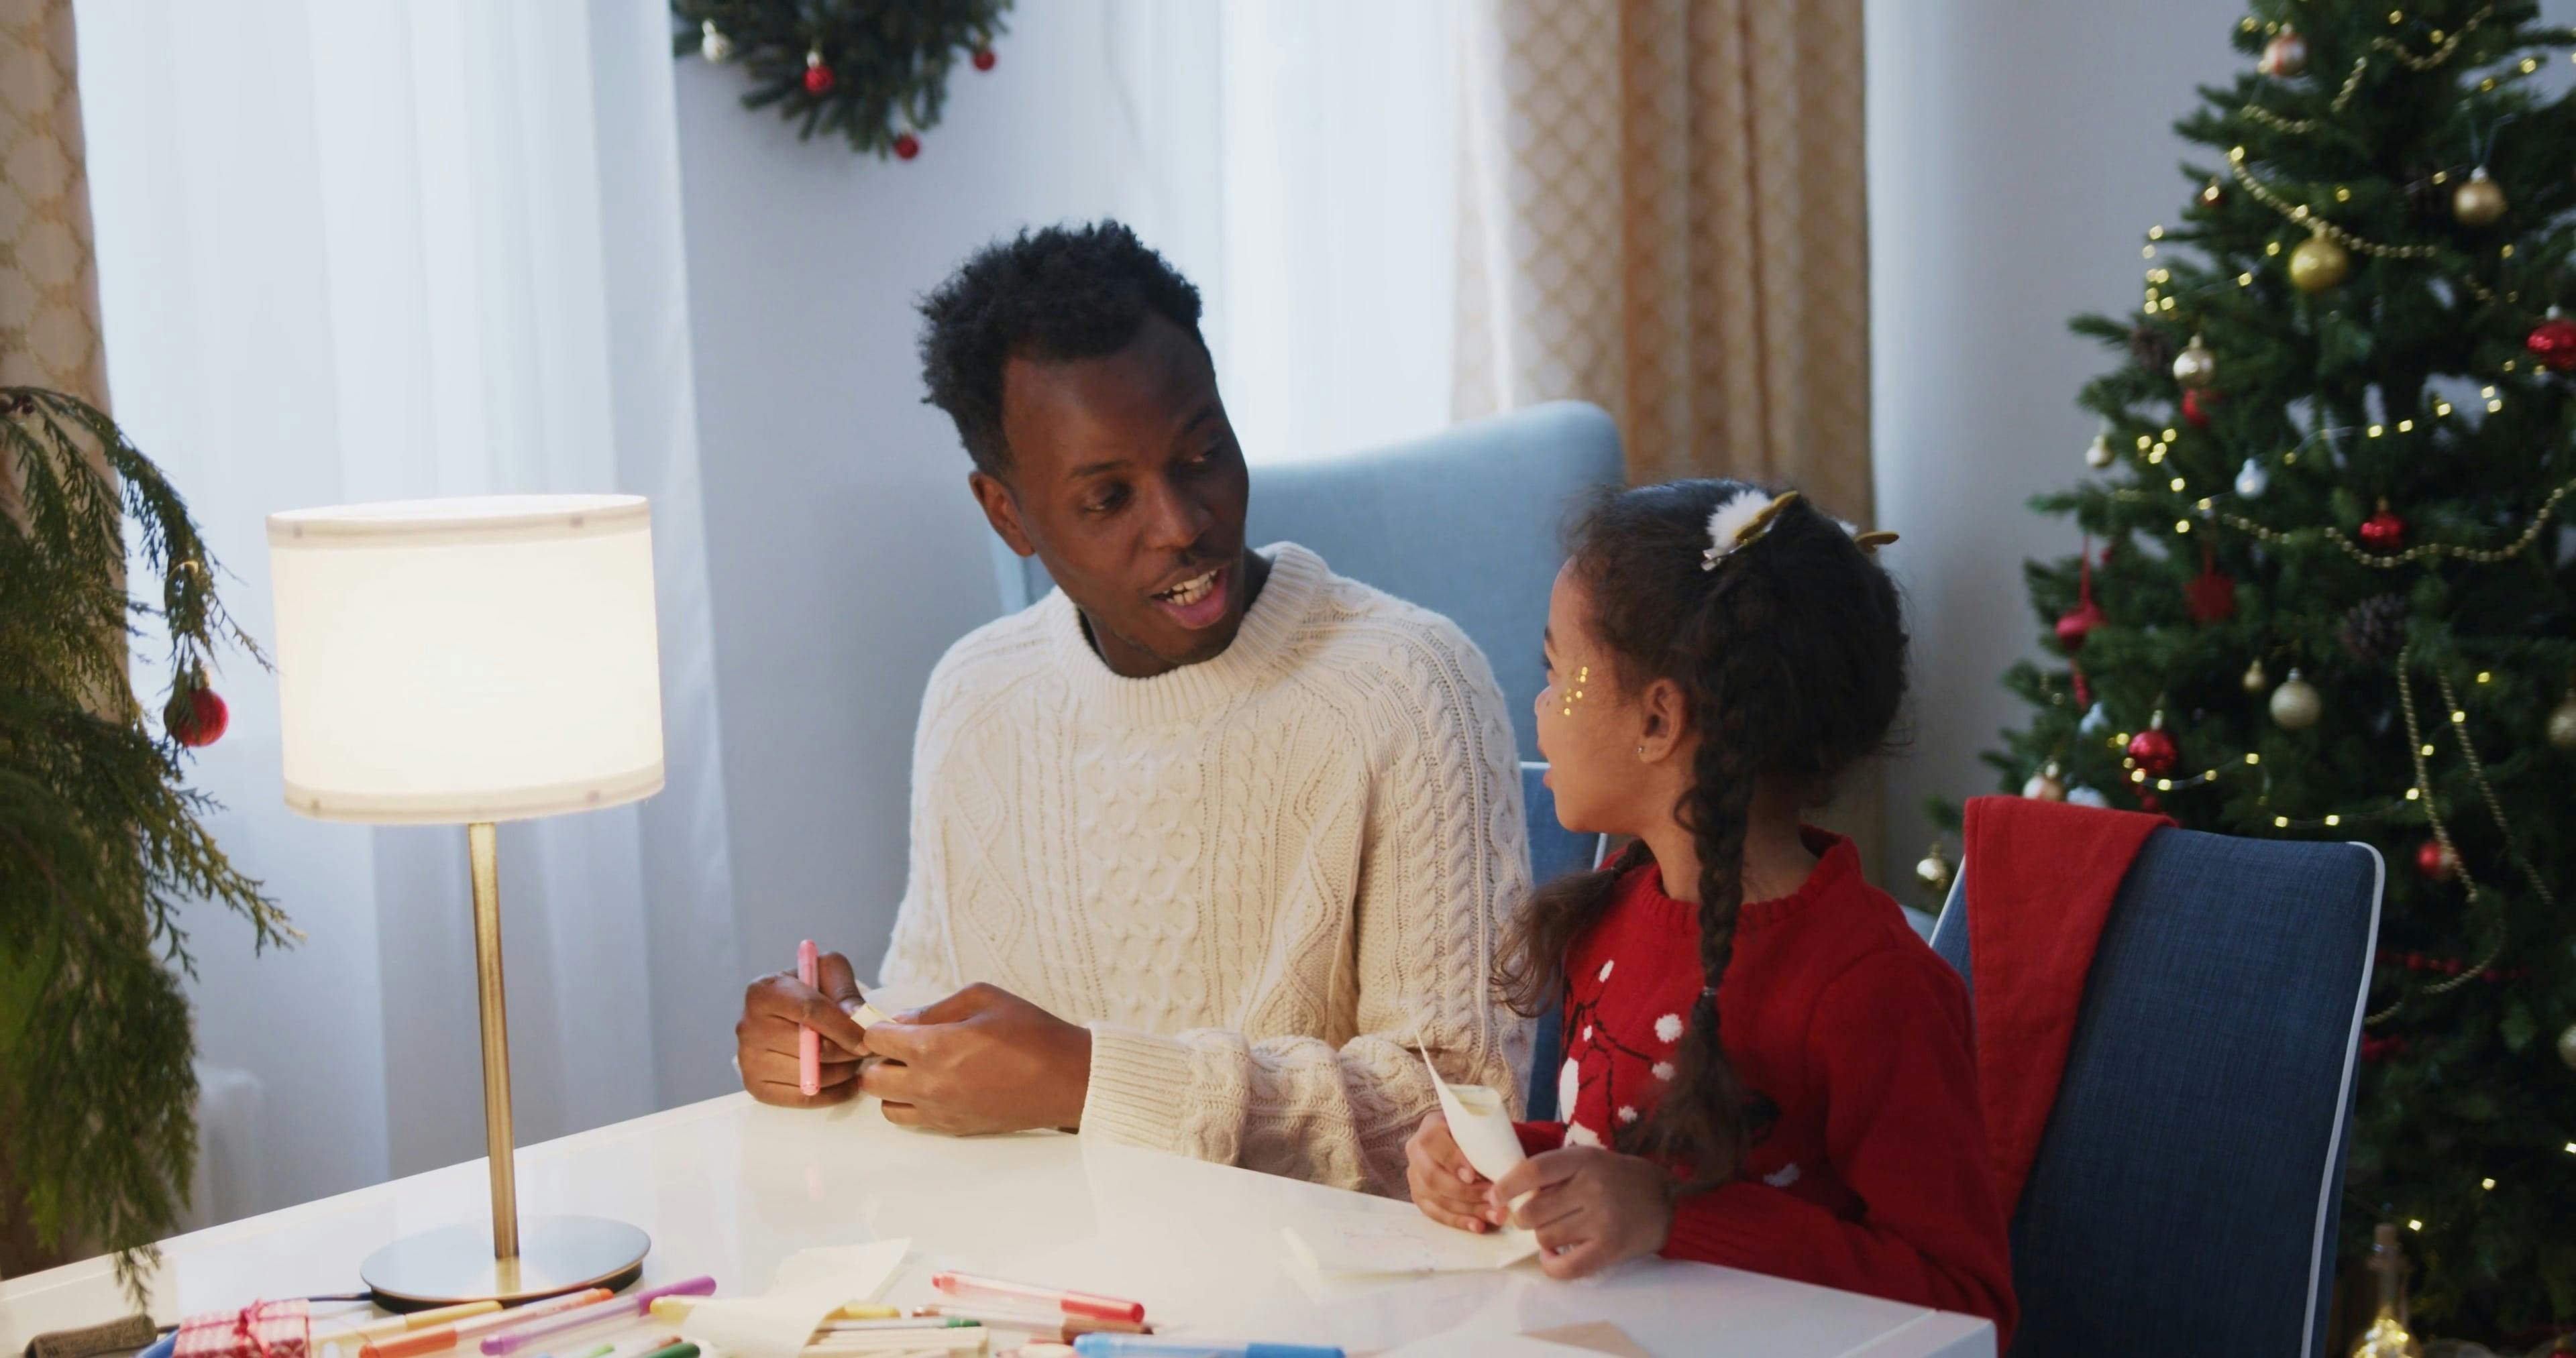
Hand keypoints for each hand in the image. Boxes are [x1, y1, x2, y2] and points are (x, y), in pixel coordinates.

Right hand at [736, 950, 873, 1106]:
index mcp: (763, 992)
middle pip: (810, 1048)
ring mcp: (748, 1060)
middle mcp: (748, 1026)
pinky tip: (848, 1082)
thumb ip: (846, 992)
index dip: (845, 1027)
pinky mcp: (755, 1087)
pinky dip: (833, 1094)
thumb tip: (856, 1020)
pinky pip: (802, 1098)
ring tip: (854, 1061)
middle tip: (866, 1050)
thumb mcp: (829, 973)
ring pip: (809, 1076)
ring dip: (843, 1073)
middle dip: (848, 1052)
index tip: (869, 1039)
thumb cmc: (812, 989)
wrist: (787, 1012)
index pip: (810, 1011)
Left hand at [858, 982, 1092, 1134]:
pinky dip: (915, 1106)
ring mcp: (940, 1111)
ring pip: (886, 1107)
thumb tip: (904, 1020)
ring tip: (919, 1071)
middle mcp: (928, 1084)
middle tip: (905, 1047)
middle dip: (881, 1059)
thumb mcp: (983, 998)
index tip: (894, 1024)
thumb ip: (936, 1008)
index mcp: (931, 1047)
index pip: (874, 1040)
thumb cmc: (1030, 1032)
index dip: (881, 1027)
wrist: (1066, 1078)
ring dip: (894, 1087)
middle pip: (871, 1078)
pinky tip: (939, 1087)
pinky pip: (914, 1121)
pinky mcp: (954, 1128)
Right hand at [1407, 1113, 1503, 1232]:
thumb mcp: (1479, 1128)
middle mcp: (1416, 1151)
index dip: (1452, 1160)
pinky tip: (1479, 1225)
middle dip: (1466, 1192)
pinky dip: (1459, 1221)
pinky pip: (1436, 1214)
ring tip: (1496, 1214)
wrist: (1466, 1144)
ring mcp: (1415, 1176)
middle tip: (1494, 1198)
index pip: (1433, 1142)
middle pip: (1433, 1177)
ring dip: (1469, 1210)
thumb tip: (1501, 1168)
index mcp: (1430, 1127)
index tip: (1474, 1175)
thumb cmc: (1476, 1134)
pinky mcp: (1419, 1197)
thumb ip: (1483, 1141)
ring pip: (1437, 1198)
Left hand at [1489, 1146, 1675, 1279]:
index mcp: (1583, 1160)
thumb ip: (1556, 1172)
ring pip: (1545, 1237)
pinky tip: (1554, 1257)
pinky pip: (1566, 1266)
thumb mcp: (1590, 1161)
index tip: (1495, 1197)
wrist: (1668, 1201)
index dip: (1506, 1185)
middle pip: (1533, 1211)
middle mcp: (1591, 1187)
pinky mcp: (1610, 1248)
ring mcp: (1601, 1219)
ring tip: (1557, 1232)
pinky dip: (1552, 1265)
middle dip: (1525, 1218)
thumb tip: (1510, 1193)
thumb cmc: (1620, 1179)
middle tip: (1537, 1218)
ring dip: (1543, 1239)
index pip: (1533, 1170)